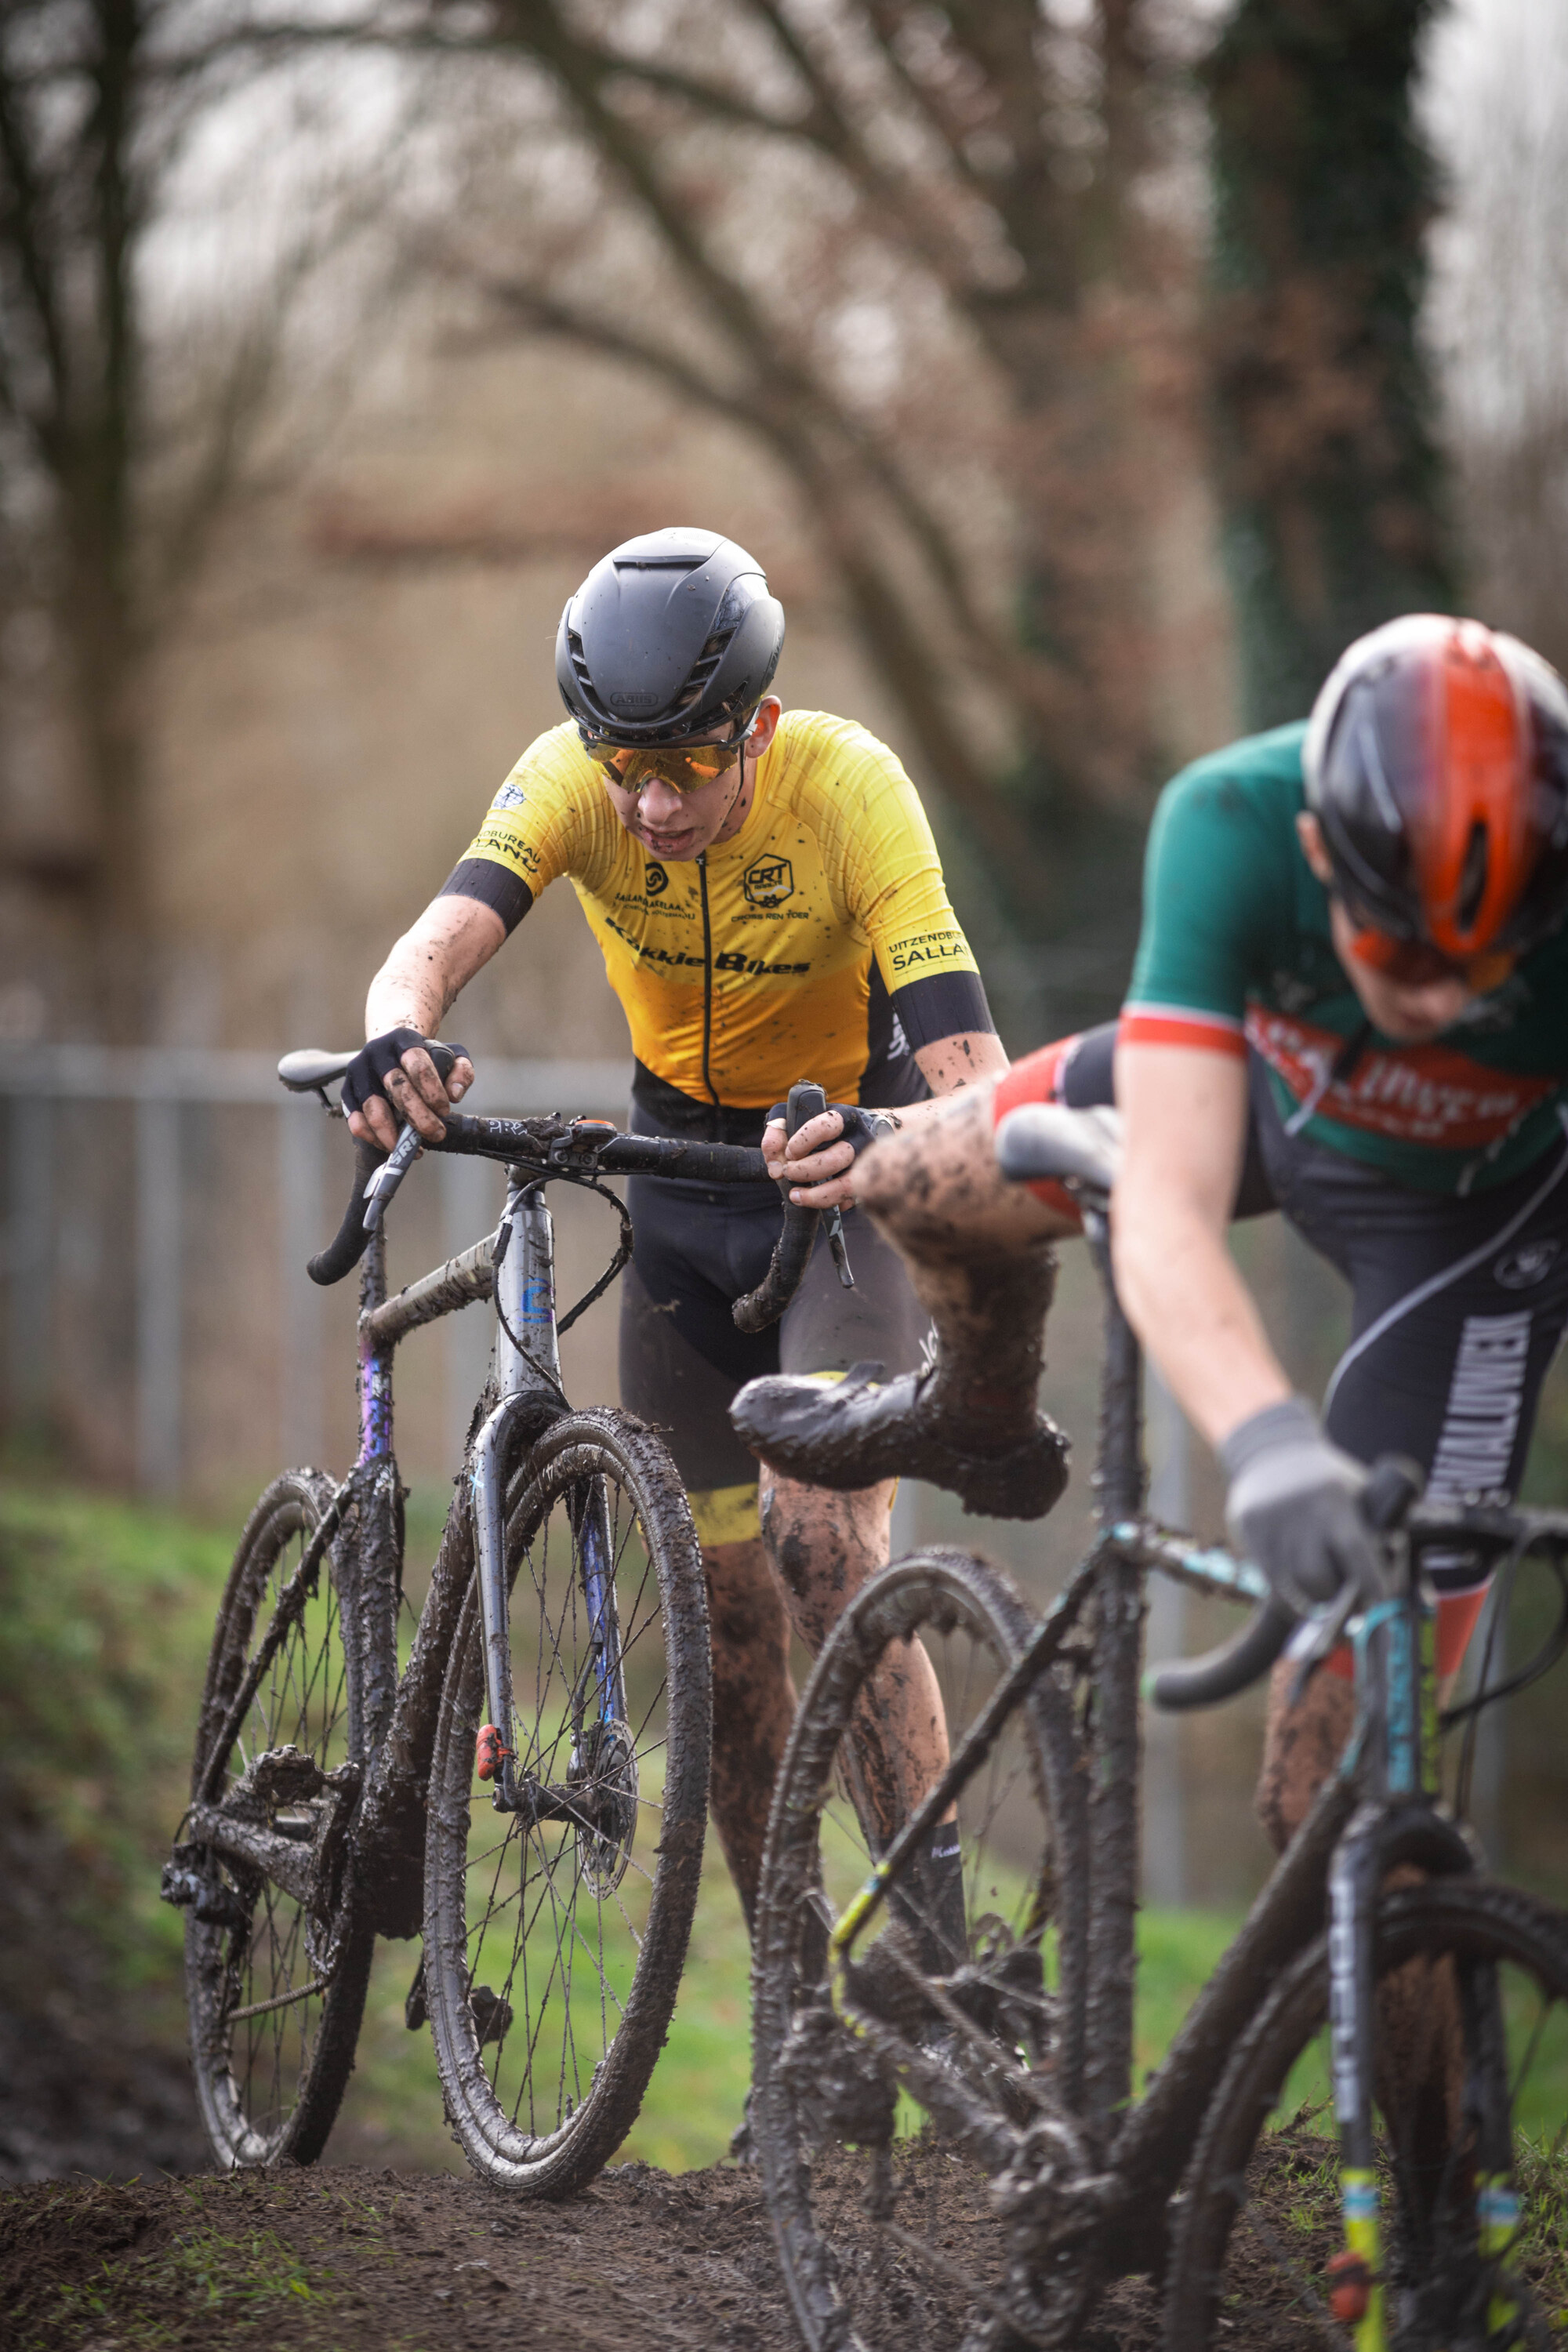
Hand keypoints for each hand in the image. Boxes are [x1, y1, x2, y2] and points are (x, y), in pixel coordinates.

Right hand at [342, 1027, 473, 1151]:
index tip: (445, 1111)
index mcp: (403, 1040)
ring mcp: (358, 1073)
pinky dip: (374, 1138)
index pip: (418, 1066)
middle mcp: (376, 1054)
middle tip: (437, 1134)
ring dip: (395, 1134)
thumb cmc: (425, 1057)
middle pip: (397, 1089)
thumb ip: (461, 1072)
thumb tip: (455, 1094)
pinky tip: (394, 1146)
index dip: (432, 1092)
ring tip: (415, 1148)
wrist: (391, 1048)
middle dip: (419, 1117)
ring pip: (373, 1109)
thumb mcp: (451, 1055)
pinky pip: (356, 1121)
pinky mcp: (347, 1092)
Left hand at [761, 1104, 899, 1210]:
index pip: (827, 1126)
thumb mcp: (790, 1119)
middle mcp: (858, 1139)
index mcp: (842, 1118)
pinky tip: (812, 1199)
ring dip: (817, 1195)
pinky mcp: (864, 1184)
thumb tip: (775, 1168)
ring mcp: (864, 1164)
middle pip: (836, 1159)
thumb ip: (775, 1134)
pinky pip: (848, 1200)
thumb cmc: (812, 1127)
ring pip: (847, 1185)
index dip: (804, 1142)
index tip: (790, 1152)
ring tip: (795, 1196)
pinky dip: (828, 1204)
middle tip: (788, 1172)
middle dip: (806, 1170)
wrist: (844, 1135)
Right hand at [1220, 1397, 1385, 1614]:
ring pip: (1292, 1588)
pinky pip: (1269, 1582)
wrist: (1271, 1449)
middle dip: (1337, 1598)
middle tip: (1348, 1604)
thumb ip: (1377, 1529)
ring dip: (1312, 1600)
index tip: (1380, 1606)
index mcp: (1335, 1499)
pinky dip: (1288, 1595)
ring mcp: (1269, 1522)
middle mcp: (1300, 1511)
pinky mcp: (1247, 1530)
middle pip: (1319, 1578)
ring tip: (1323, 1595)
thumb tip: (1396, 1586)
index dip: (1371, 1583)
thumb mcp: (1357, 1490)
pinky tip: (1298, 1589)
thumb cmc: (1327, 1481)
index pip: (1355, 1551)